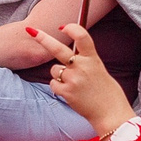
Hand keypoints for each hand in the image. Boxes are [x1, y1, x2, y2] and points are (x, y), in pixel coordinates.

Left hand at [28, 23, 135, 137]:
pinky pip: (53, 84)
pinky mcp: (67, 92)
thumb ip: (85, 61)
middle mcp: (82, 66)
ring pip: (54, 70)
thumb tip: (70, 56)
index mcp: (93, 58)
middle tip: (30, 31)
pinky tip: (71, 93)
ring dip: (58, 75)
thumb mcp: (99, 70)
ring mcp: (73, 79)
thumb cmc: (106, 92)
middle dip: (42, 38)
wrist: (110, 113)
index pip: (82, 37)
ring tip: (74, 85)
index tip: (63, 27)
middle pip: (58, 49)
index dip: (72, 29)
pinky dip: (58, 87)